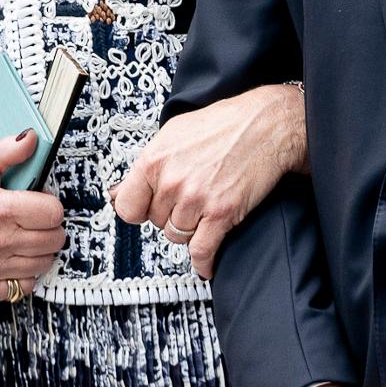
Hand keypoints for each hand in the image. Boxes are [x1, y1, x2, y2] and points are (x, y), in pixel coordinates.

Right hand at [0, 129, 64, 302]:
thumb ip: (8, 150)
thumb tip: (33, 138)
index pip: (52, 213)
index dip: (51, 206)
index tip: (42, 203)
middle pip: (52, 240)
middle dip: (50, 228)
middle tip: (36, 220)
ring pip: (42, 264)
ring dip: (40, 250)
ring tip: (26, 237)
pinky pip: (21, 288)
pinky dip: (23, 275)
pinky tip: (15, 258)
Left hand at [112, 83, 306, 278]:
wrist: (267, 124)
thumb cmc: (225, 123)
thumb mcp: (175, 132)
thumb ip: (147, 164)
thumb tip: (118, 192)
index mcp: (156, 159)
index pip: (127, 206)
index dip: (140, 208)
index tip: (148, 208)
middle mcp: (173, 180)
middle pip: (157, 222)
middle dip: (172, 213)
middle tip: (191, 196)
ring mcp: (197, 198)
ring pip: (178, 236)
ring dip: (191, 229)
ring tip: (204, 211)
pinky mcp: (221, 212)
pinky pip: (202, 251)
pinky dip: (204, 262)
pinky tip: (207, 263)